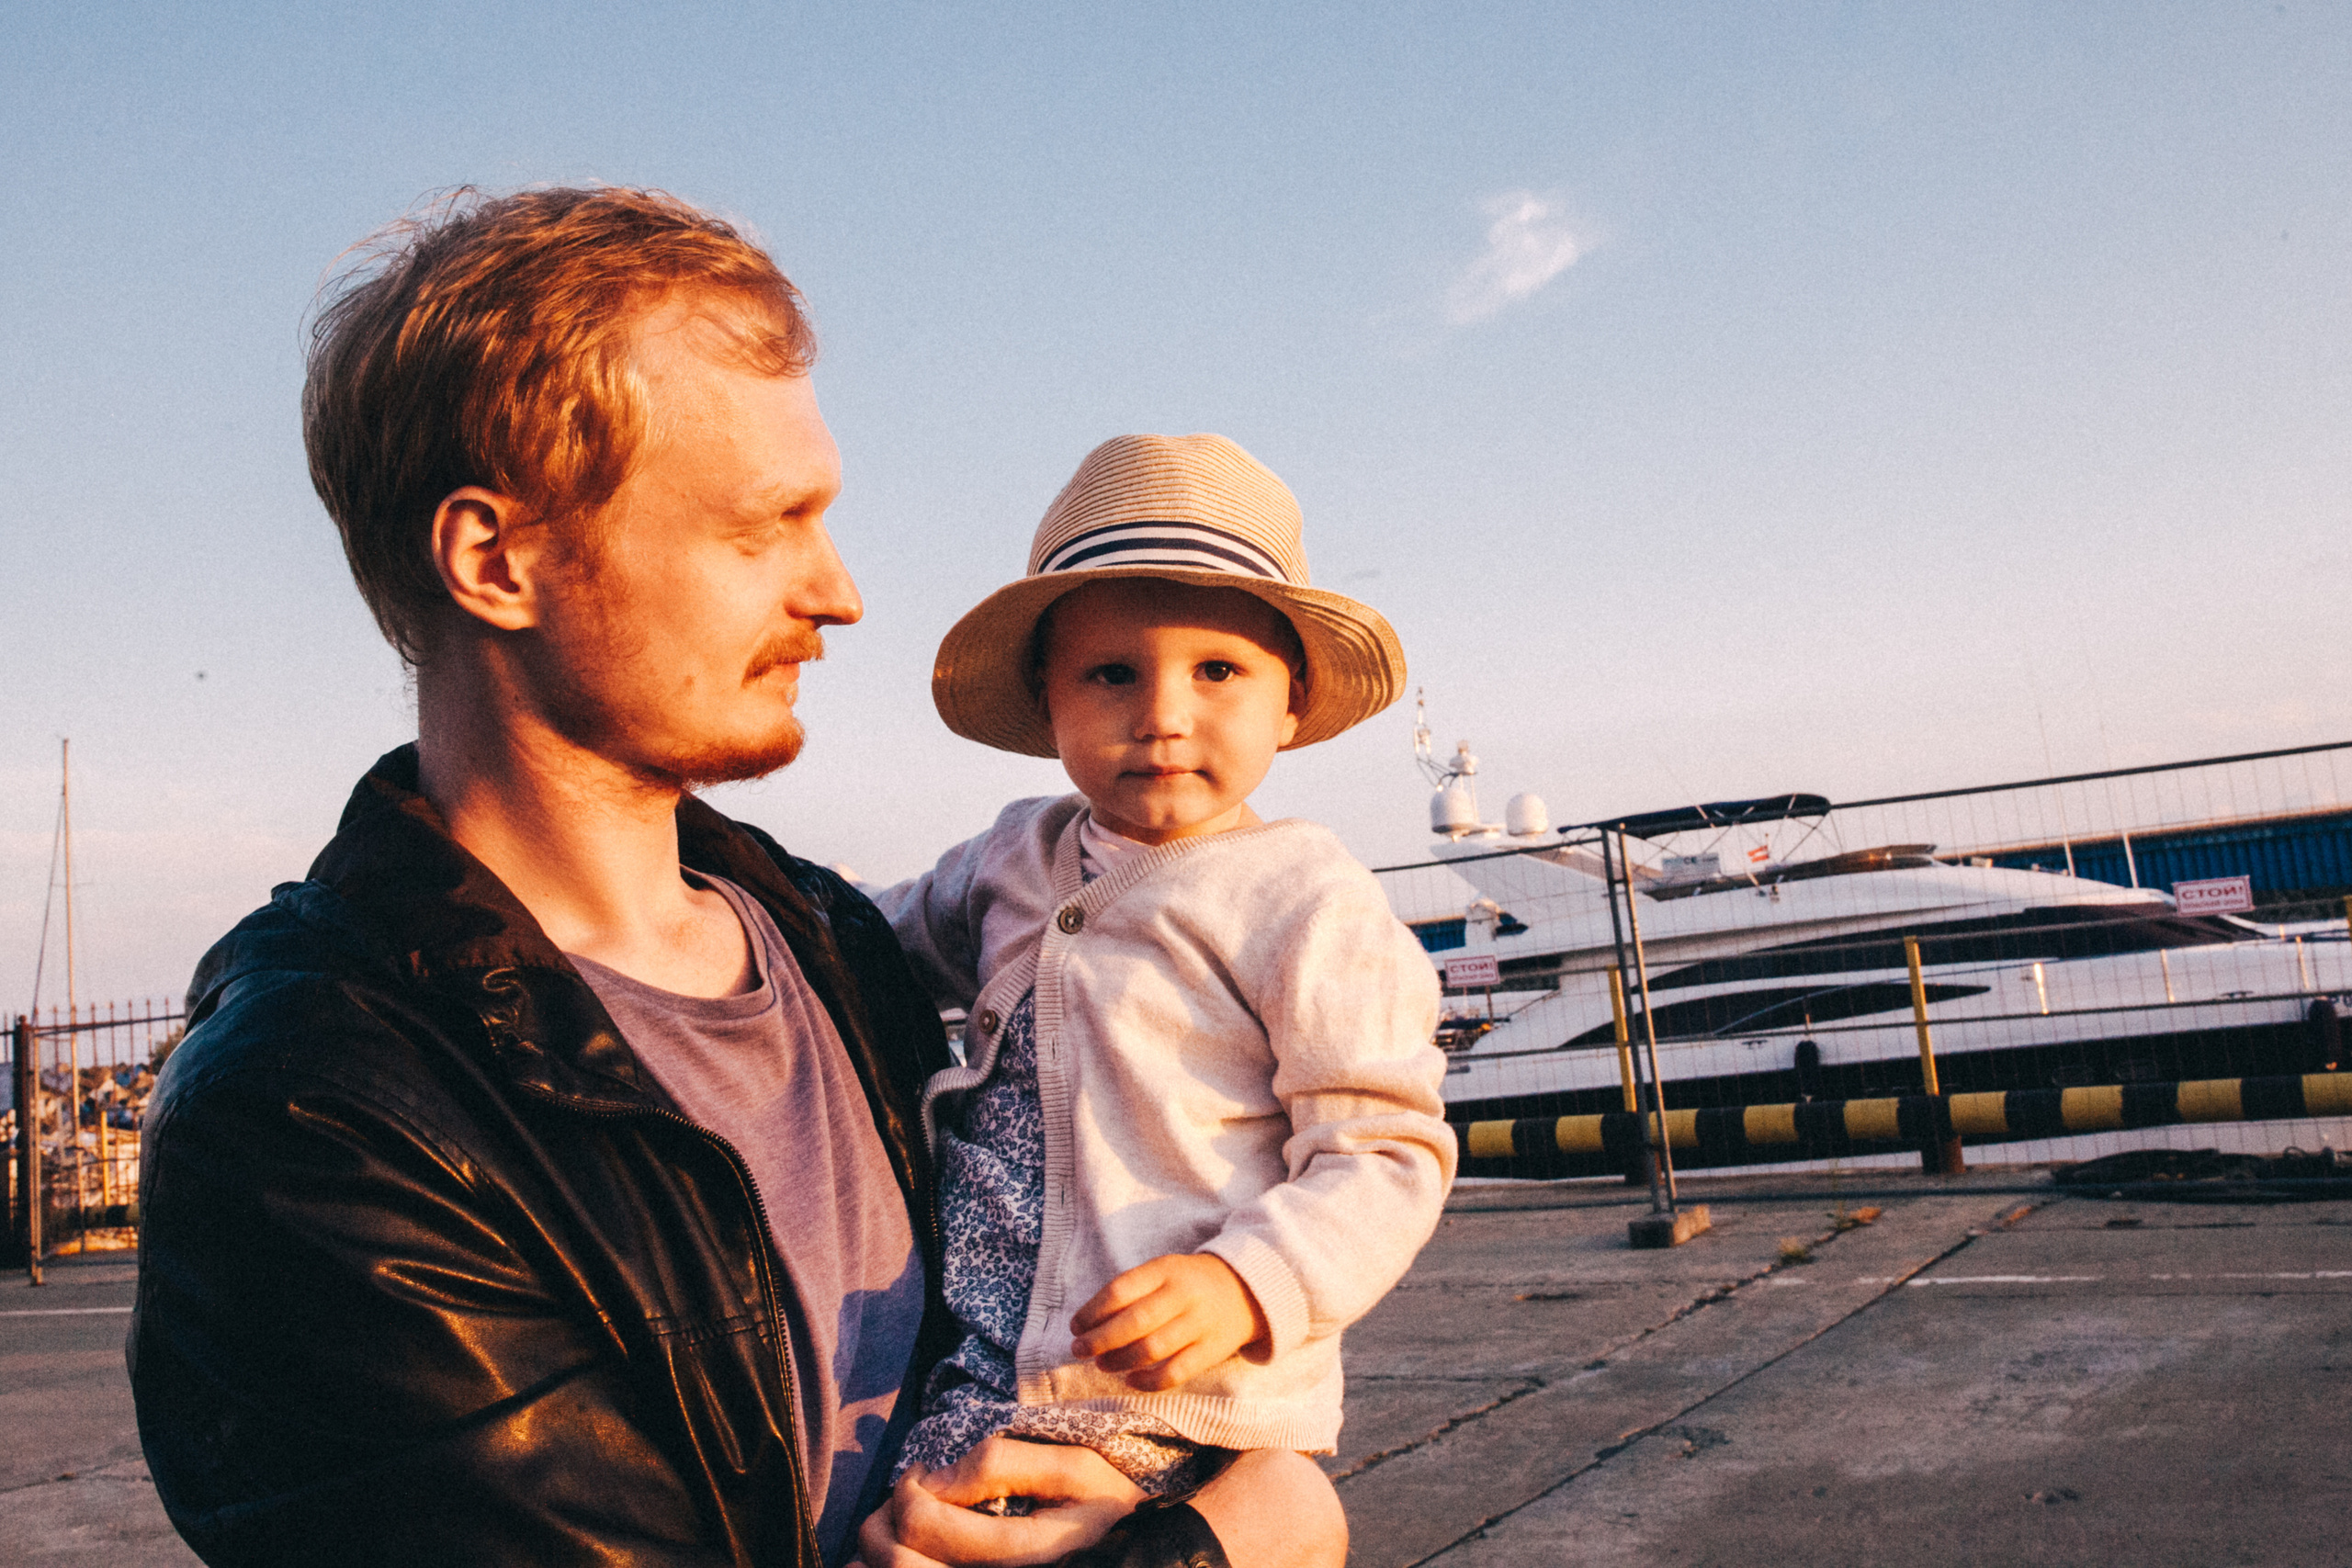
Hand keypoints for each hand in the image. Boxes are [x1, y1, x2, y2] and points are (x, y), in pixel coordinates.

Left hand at [857, 1443, 1142, 1566]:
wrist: (1130, 1546)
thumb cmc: (1100, 1502)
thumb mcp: (1073, 1469)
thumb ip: (1002, 1465)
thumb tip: (934, 1482)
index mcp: (1022, 1557)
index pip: (925, 1524)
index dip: (911, 1490)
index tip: (926, 1473)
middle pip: (896, 1562)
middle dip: (885, 1518)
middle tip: (909, 1493)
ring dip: (880, 1542)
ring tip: (906, 1519)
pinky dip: (887, 1562)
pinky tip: (910, 1546)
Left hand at [1069, 1253, 1269, 1390]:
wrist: (1245, 1291)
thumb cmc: (1188, 1283)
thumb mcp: (1163, 1272)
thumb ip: (1131, 1291)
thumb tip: (1088, 1324)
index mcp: (1166, 1269)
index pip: (1120, 1290)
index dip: (1092, 1311)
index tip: (1076, 1326)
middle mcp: (1183, 1295)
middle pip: (1135, 1322)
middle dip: (1100, 1340)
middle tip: (1079, 1350)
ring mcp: (1200, 1323)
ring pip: (1153, 1349)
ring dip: (1120, 1360)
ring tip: (1102, 1364)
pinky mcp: (1212, 1351)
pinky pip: (1176, 1372)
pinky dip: (1149, 1381)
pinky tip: (1130, 1380)